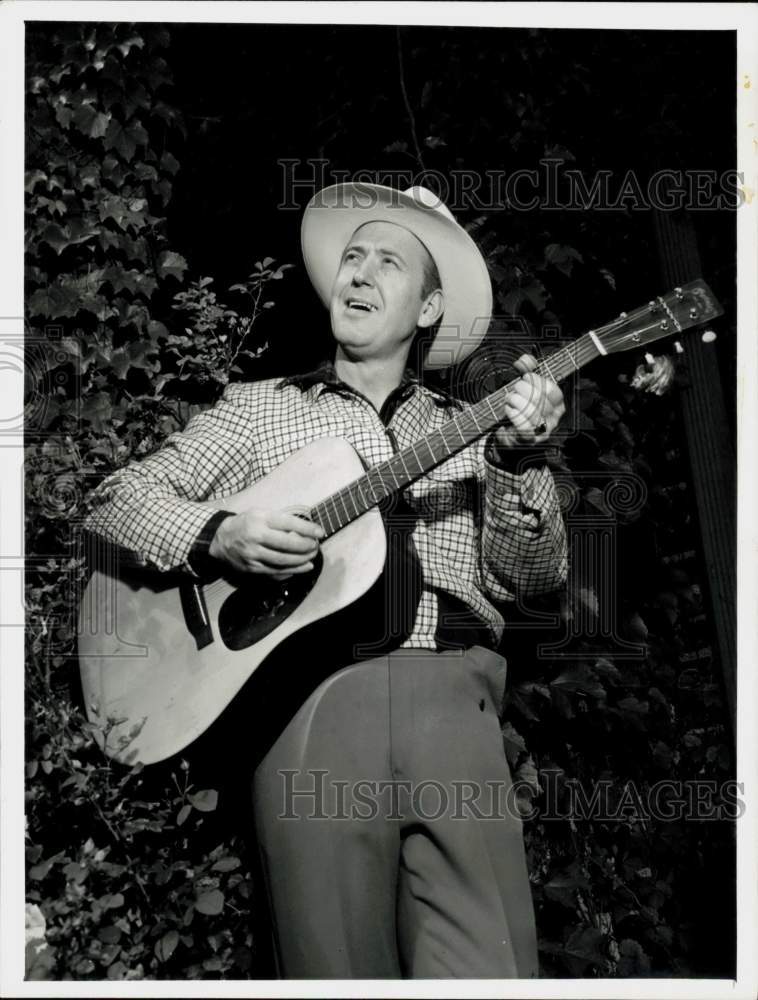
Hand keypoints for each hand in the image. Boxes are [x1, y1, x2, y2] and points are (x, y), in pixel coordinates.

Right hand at [209, 508, 324, 578]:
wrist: (220, 539)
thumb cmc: (246, 524)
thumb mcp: (261, 514)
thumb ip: (281, 521)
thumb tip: (306, 530)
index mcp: (260, 519)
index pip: (289, 523)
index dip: (307, 529)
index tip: (320, 532)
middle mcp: (256, 536)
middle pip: (288, 544)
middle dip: (307, 546)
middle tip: (316, 546)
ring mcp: (253, 554)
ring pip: (284, 561)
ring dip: (302, 560)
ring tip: (312, 556)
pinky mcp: (252, 568)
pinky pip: (276, 572)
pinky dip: (292, 571)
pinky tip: (303, 567)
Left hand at [493, 353, 565, 447]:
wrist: (509, 434)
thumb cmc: (520, 408)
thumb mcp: (526, 386)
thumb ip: (527, 369)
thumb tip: (525, 359)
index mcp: (557, 404)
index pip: (553, 391)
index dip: (538, 381)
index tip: (525, 377)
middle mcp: (553, 418)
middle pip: (540, 399)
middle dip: (522, 390)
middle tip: (513, 391)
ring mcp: (542, 431)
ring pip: (531, 412)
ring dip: (516, 402)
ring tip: (509, 400)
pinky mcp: (530, 440)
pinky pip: (524, 427)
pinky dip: (514, 415)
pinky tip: (509, 410)